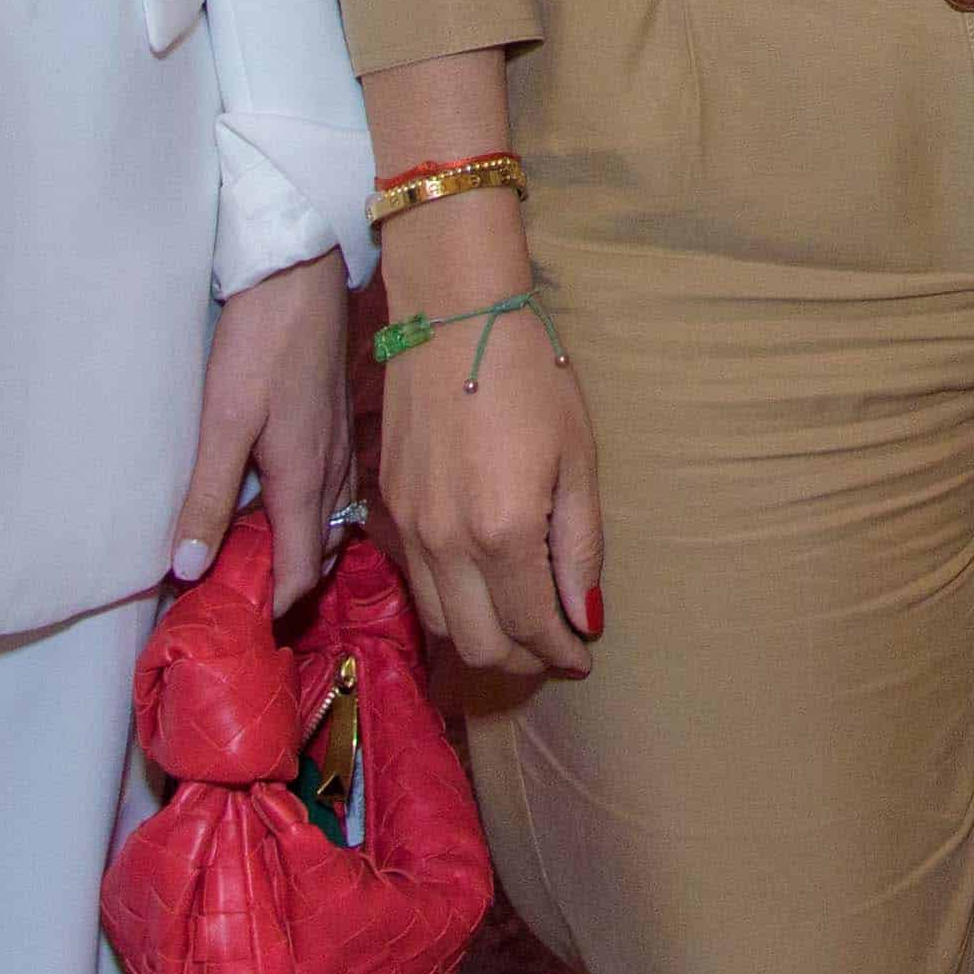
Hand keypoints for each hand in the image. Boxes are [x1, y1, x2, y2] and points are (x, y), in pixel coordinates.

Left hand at [178, 252, 358, 618]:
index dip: (276, 605)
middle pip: (321, 550)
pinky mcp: (336, 423)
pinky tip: (276, 500)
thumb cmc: (261, 342)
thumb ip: (209, 495)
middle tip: (242, 598)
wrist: (301, 272)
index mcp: (305, 480)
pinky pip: (331, 491)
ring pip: (329, 520)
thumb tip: (189, 570)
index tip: (243, 626)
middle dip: (289, 583)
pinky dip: (307, 514)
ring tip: (254, 559)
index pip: (301, 568)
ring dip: (299, 548)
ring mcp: (340, 445)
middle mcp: (333, 471)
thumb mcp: (223, 420)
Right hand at [374, 197, 599, 682]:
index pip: (531, 627)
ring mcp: (408, 528)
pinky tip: (479, 580)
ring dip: (481, 636)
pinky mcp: (388, 507)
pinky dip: (448, 600)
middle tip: (554, 646)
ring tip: (519, 620)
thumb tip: (586, 618)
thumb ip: (579, 548)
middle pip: (478, 645)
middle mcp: (446, 543)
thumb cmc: (532, 376)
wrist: (454, 315)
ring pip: (439, 623)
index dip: (562, 654)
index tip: (583, 658)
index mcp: (502, 532)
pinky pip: (415, 582)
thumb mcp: (577, 460)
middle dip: (522, 659)